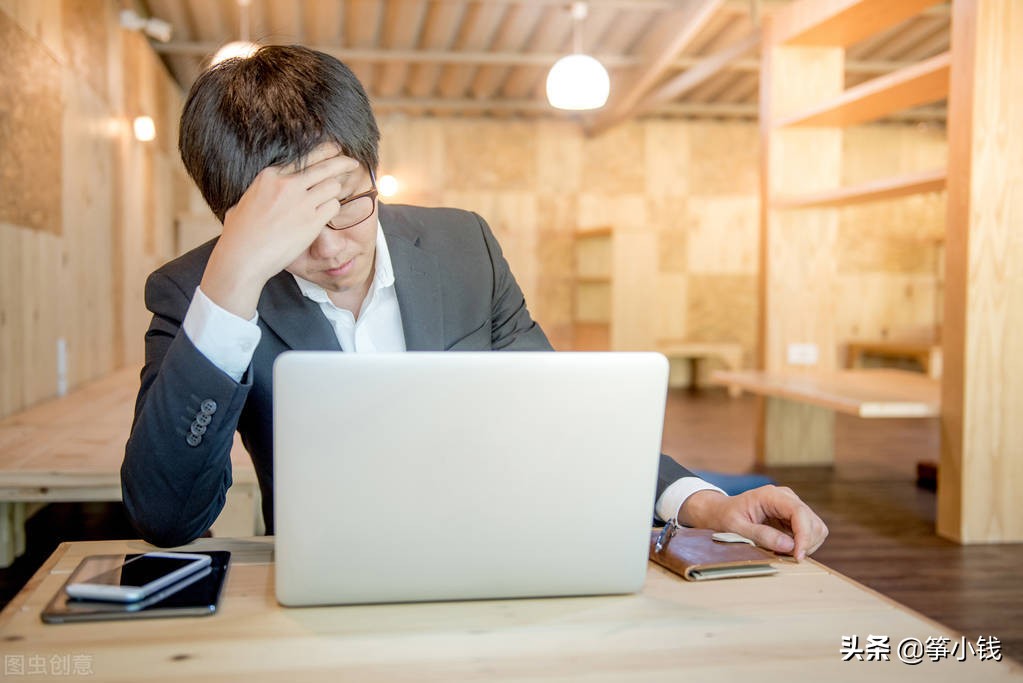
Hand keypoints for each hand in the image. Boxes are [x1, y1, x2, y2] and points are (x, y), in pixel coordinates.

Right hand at [200, 147, 361, 317]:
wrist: (243, 256)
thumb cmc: (238, 235)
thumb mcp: (243, 202)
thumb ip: (257, 194)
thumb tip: (254, 197)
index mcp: (270, 176)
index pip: (304, 157)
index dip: (323, 152)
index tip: (333, 150)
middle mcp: (287, 184)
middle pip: (325, 166)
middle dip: (342, 162)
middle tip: (353, 162)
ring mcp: (301, 202)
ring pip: (333, 186)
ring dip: (336, 191)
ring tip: (334, 196)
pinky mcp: (312, 221)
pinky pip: (334, 207)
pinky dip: (334, 209)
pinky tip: (329, 213)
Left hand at [677, 485, 827, 560]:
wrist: (720, 512)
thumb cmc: (726, 517)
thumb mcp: (737, 528)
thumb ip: (761, 535)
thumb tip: (789, 545)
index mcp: (772, 495)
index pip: (799, 512)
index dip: (804, 536)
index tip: (797, 556)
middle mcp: (787, 498)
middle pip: (813, 522)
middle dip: (805, 543)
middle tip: (783, 556)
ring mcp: (792, 507)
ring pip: (816, 529)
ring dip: (805, 545)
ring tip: (780, 551)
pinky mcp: (793, 518)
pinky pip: (809, 534)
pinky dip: (801, 545)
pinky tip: (783, 548)